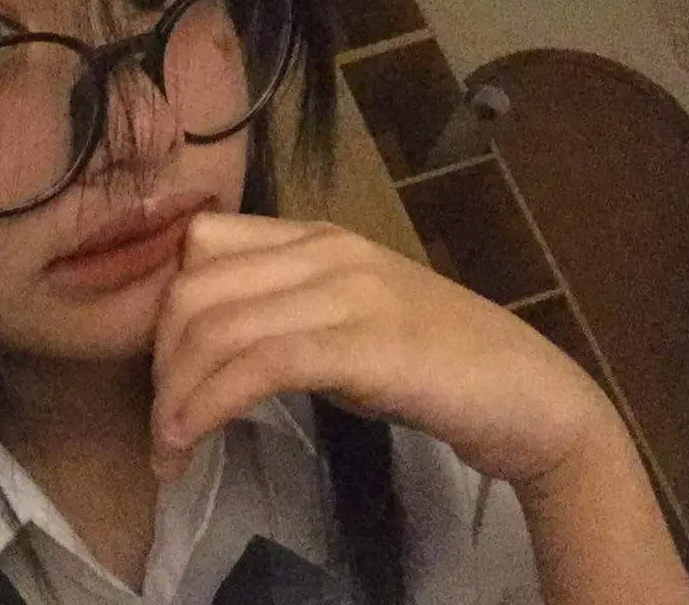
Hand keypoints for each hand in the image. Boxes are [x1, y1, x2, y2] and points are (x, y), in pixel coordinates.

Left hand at [150, 213, 618, 484]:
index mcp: (316, 236)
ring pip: (215, 328)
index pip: (199, 243)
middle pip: (192, 288)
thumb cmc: (435, 366)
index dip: (160, 308)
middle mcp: (326, 250)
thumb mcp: (344, 321)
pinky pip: (256, 367)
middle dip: (158, 364)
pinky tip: (193, 444)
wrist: (530, 394)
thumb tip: (203, 343)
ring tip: (169, 453)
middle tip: (161, 428)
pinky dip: (208, 408)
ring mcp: (348, 292)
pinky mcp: (365, 344)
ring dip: (174, 399)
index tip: (164, 372)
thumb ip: (282, 313)